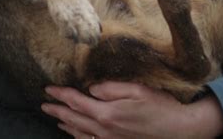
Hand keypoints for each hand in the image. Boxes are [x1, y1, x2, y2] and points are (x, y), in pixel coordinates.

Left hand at [41, 82, 222, 138]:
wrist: (178, 131)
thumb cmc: (160, 107)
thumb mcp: (136, 90)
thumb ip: (111, 88)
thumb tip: (91, 89)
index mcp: (107, 113)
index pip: (77, 102)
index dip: (61, 95)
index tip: (48, 89)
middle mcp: (105, 130)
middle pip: (75, 120)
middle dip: (58, 111)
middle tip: (45, 104)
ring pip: (81, 134)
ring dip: (66, 125)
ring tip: (56, 118)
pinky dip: (80, 138)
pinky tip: (78, 135)